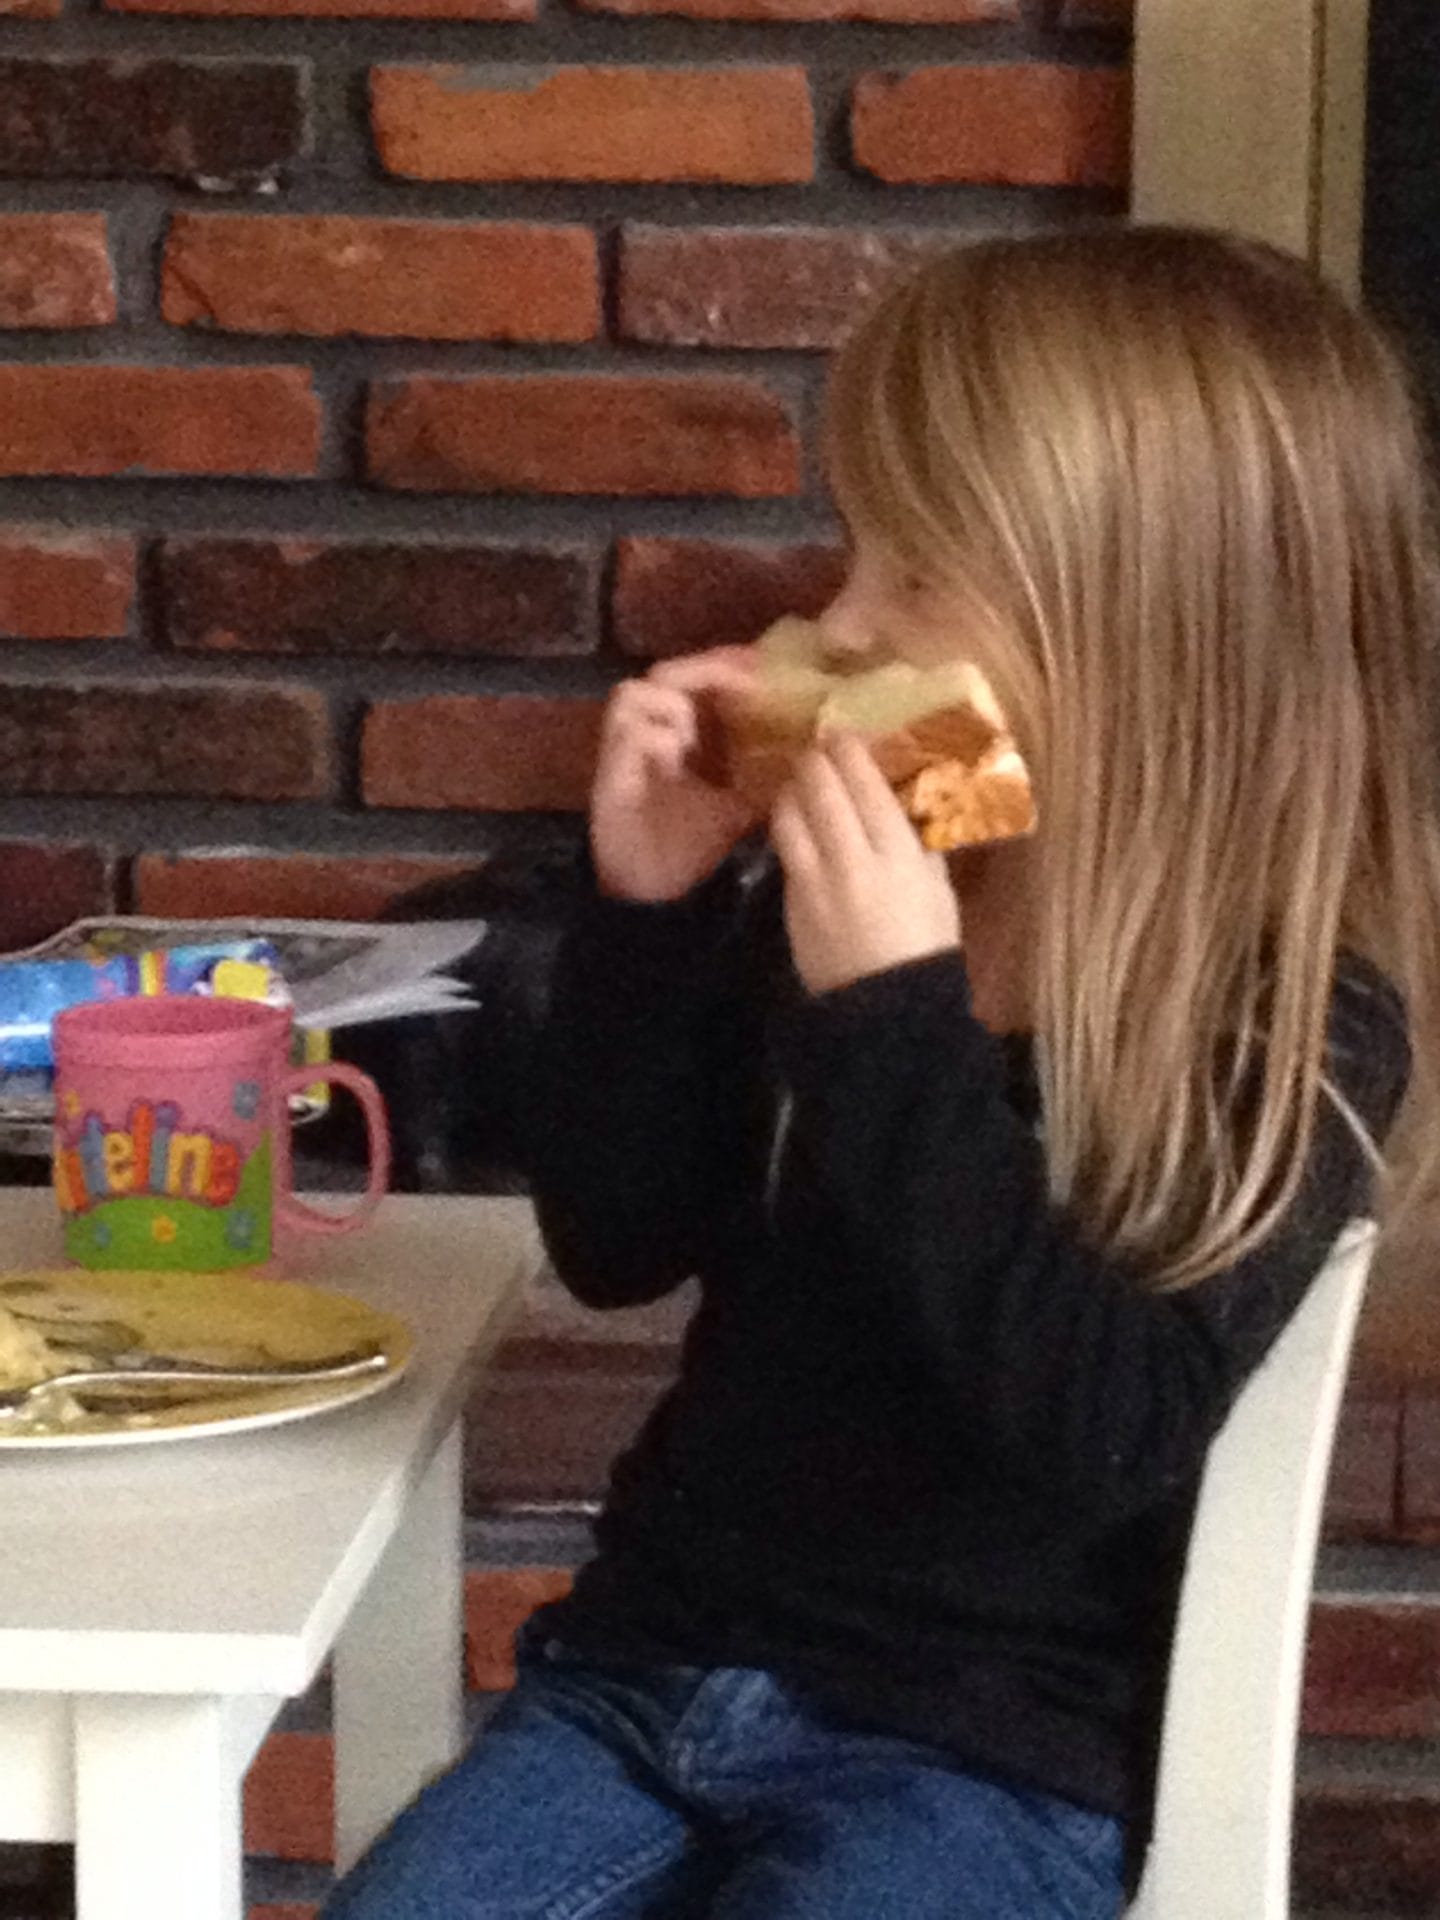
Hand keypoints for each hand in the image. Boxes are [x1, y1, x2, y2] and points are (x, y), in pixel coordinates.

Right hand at [591, 650, 762, 903]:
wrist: (653, 895)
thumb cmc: (691, 847)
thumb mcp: (740, 803)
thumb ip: (764, 773)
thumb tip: (809, 752)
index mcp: (676, 733)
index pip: (697, 676)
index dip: (726, 663)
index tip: (764, 666)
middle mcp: (645, 732)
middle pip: (666, 672)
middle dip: (706, 669)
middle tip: (746, 680)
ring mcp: (622, 751)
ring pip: (635, 692)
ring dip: (673, 704)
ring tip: (697, 735)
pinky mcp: (609, 775)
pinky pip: (630, 733)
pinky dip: (657, 738)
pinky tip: (676, 760)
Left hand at [772, 735, 960, 995]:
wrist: (886, 1008)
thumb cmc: (925, 946)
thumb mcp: (937, 887)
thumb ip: (918, 841)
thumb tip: (903, 799)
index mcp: (899, 855)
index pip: (866, 787)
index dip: (849, 753)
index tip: (842, 734)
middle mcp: (853, 861)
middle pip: (823, 792)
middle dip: (815, 761)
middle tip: (814, 747)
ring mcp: (815, 882)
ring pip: (792, 816)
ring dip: (792, 790)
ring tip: (798, 780)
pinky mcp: (792, 902)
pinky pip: (787, 851)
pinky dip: (788, 827)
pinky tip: (794, 821)